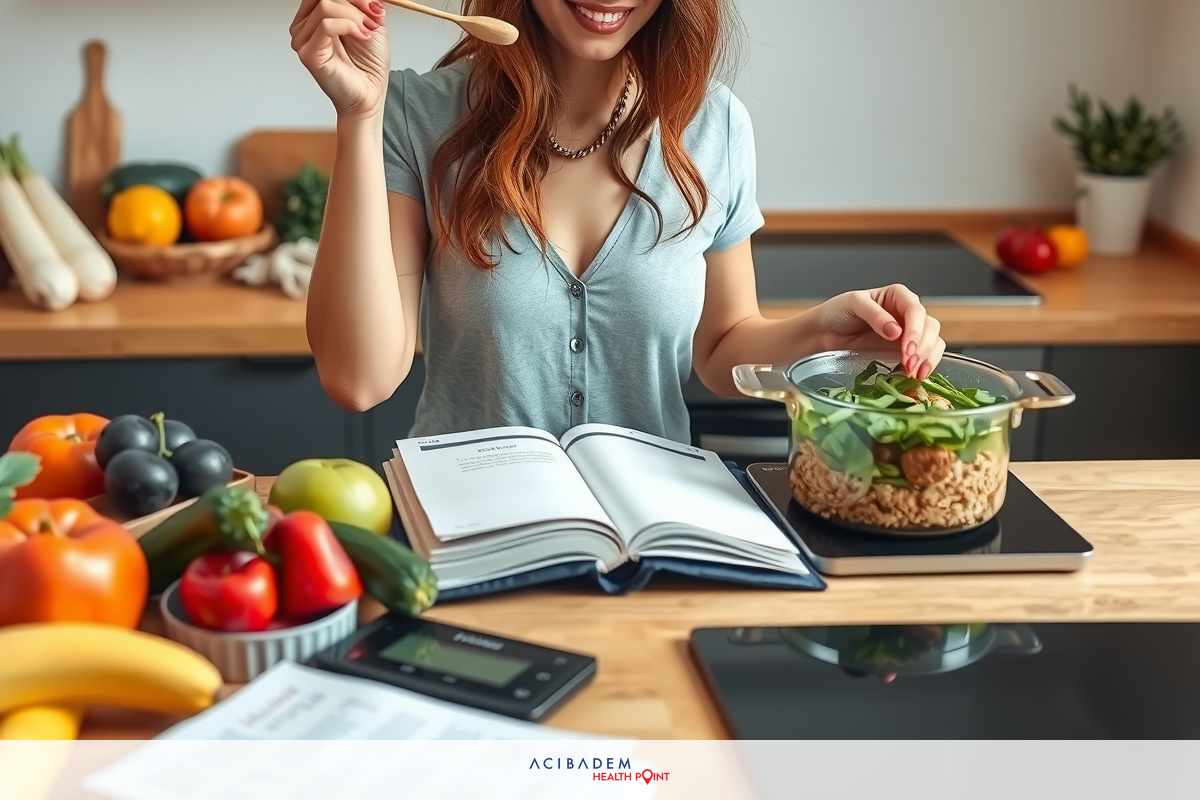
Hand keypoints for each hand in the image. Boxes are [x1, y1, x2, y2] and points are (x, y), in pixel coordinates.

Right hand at [291, 0, 390, 120]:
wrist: (370, 95)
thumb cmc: (368, 66)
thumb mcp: (371, 23)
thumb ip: (365, 5)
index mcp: (315, 16)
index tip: (374, 5)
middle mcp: (304, 26)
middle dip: (355, 2)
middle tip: (374, 16)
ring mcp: (303, 40)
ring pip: (325, 7)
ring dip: (355, 16)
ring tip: (368, 30)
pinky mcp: (308, 53)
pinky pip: (325, 25)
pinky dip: (349, 26)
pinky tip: (362, 36)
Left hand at [816, 284, 945, 379]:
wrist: (826, 332)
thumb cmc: (839, 312)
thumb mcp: (853, 304)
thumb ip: (874, 314)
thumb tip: (896, 330)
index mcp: (898, 296)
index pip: (915, 310)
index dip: (915, 330)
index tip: (907, 348)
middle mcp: (908, 313)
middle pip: (930, 327)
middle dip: (922, 347)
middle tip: (908, 364)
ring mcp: (909, 333)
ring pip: (934, 342)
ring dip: (928, 358)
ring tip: (914, 373)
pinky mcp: (907, 351)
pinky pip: (926, 357)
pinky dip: (926, 366)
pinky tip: (918, 376)